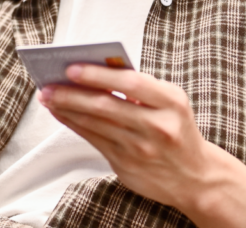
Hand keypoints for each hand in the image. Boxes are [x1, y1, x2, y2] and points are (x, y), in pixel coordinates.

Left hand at [38, 64, 245, 227]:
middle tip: (48, 83)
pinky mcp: (126, 165)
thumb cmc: (178, 130)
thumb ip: (142, 88)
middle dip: (73, 93)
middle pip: (106, 105)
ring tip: (48, 96)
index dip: (98, 75)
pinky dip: (74, 124)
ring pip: (95, 124)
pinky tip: (62, 113)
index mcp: (171, 101)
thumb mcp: (172, 102)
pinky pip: (93, 140)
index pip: (130, 83)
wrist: (196, 177)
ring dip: (67, 108)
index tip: (72, 67)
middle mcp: (157, 125)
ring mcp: (140, 148)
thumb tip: (97, 70)